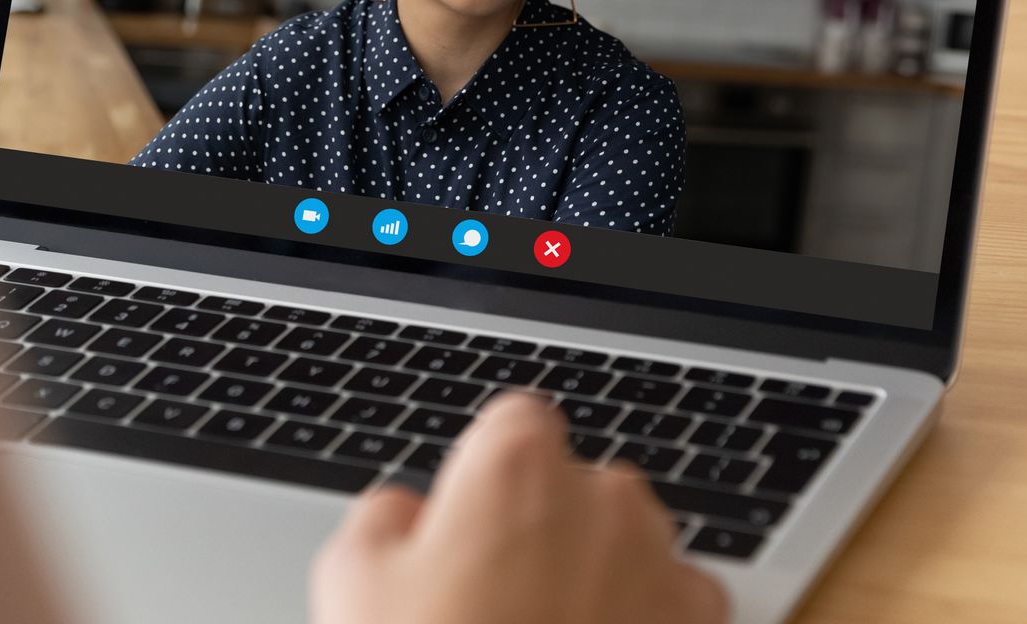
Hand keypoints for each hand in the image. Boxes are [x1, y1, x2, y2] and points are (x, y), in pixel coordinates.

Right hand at [312, 391, 728, 623]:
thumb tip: (402, 513)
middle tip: (495, 600)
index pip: (513, 423)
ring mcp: (663, 563)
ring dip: (598, 575)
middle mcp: (605, 497)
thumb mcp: (352, 582)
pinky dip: (644, 623)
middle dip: (546, 529)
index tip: (467, 523)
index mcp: (518, 464)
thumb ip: (384, 518)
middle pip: (577, 487)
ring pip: (629, 545)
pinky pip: (674, 604)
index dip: (486, 476)